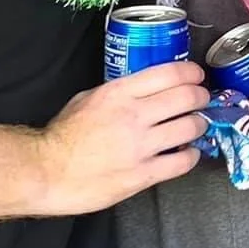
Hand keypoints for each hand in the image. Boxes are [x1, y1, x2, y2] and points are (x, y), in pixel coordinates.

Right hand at [33, 61, 207, 214]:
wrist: (46, 172)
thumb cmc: (62, 136)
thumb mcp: (88, 99)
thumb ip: (119, 92)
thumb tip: (144, 90)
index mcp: (119, 93)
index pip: (170, 73)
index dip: (192, 73)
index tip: (196, 76)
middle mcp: (134, 116)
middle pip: (187, 97)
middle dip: (201, 97)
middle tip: (202, 100)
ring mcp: (141, 146)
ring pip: (191, 127)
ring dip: (198, 125)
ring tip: (194, 126)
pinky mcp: (143, 174)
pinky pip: (182, 162)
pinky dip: (191, 155)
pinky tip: (187, 153)